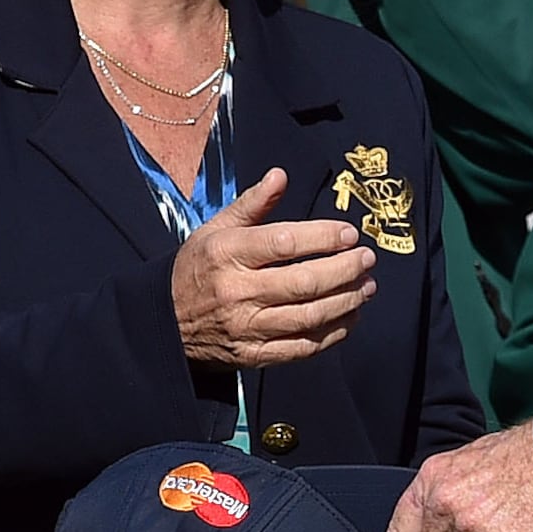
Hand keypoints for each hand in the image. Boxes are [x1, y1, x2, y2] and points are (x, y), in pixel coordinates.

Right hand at [169, 164, 378, 366]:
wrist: (166, 322)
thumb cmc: (197, 268)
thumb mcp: (215, 229)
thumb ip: (252, 204)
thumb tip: (280, 176)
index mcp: (227, 254)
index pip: (284, 243)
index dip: (323, 238)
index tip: (349, 234)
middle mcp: (237, 292)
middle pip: (304, 282)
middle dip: (344, 270)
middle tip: (367, 259)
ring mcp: (247, 327)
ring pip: (309, 317)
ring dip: (346, 301)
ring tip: (366, 287)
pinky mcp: (254, 355)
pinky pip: (303, 347)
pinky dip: (333, 334)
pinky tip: (350, 317)